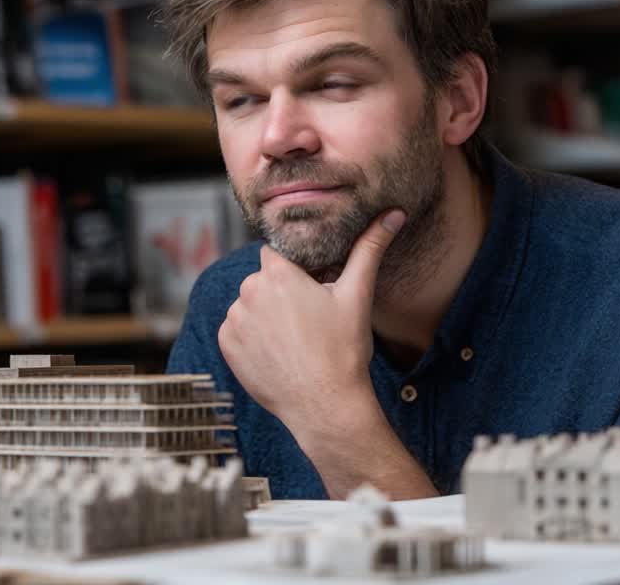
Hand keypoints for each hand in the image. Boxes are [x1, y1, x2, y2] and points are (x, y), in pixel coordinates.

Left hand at [218, 209, 404, 442]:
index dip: (294, 267)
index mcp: (278, 274)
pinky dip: (252, 336)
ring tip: (294, 337)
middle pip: (263, 279)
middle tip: (308, 315)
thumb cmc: (343, 350)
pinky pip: (237, 329)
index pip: (277, 253)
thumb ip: (370, 249)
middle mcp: (248, 292)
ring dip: (265, 313)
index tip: (310, 285)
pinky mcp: (226, 346)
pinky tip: (278, 351)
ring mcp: (234, 321)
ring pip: (249, 304)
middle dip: (281, 291)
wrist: (324, 406)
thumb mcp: (357, 296)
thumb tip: (393, 214)